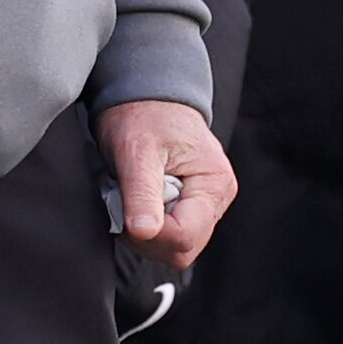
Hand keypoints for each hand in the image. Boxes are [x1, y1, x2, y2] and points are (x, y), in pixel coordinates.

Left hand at [100, 97, 233, 276]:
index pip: (185, 236)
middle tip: (125, 203)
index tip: (125, 209)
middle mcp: (218, 198)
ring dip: (145, 231)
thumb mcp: (136, 150)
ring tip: (132, 196)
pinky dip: (147, 225)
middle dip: (147, 236)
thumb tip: (144, 232)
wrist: (146, 95)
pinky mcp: (192, 207)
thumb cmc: (143, 114)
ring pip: (175, 247)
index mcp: (214, 183)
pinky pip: (170, 235)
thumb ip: (141, 193)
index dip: (151, 233)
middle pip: (183, 248)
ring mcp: (207, 205)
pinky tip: (139, 200)